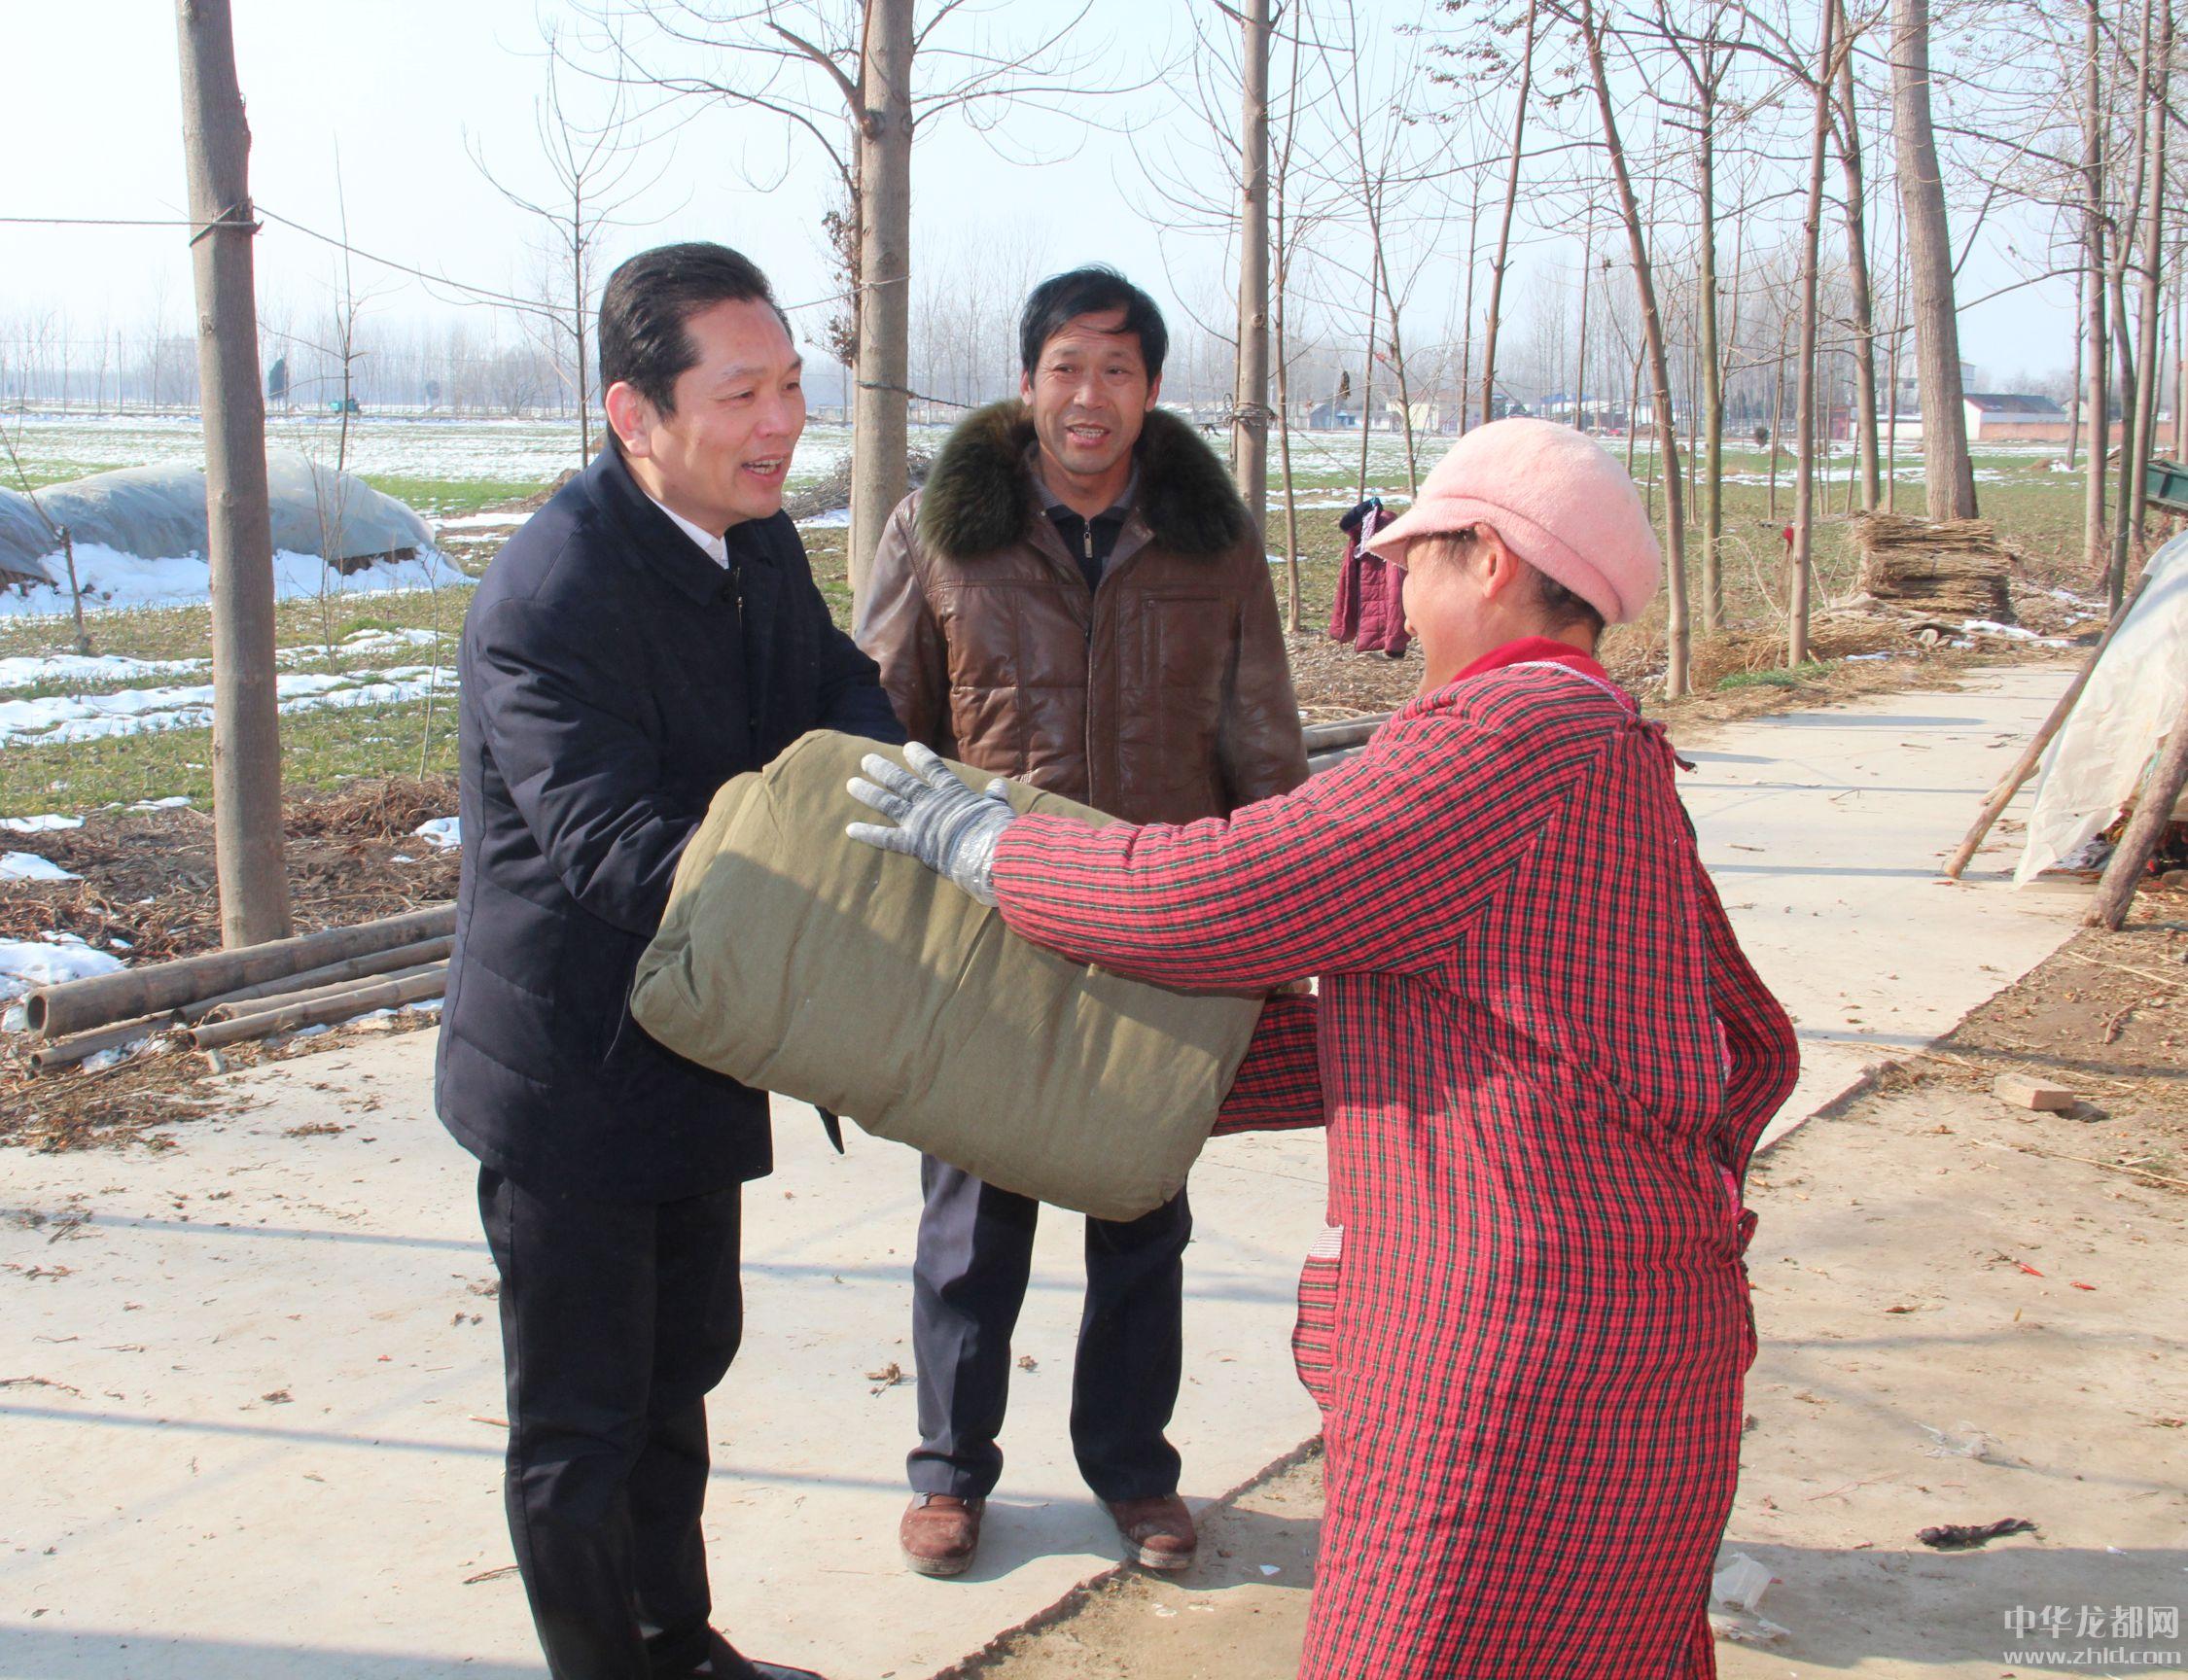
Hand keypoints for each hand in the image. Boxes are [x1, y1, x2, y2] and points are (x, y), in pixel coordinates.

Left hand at [846, 743, 1015, 904]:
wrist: (988, 851)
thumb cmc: (998, 830)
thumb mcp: (999, 808)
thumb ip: (995, 796)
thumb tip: (998, 786)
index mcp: (953, 793)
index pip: (933, 769)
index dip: (920, 757)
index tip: (908, 747)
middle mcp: (930, 802)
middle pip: (902, 782)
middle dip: (883, 770)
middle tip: (867, 760)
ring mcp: (918, 821)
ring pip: (888, 802)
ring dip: (869, 793)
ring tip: (851, 783)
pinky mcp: (912, 842)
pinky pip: (885, 838)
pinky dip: (868, 833)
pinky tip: (850, 829)